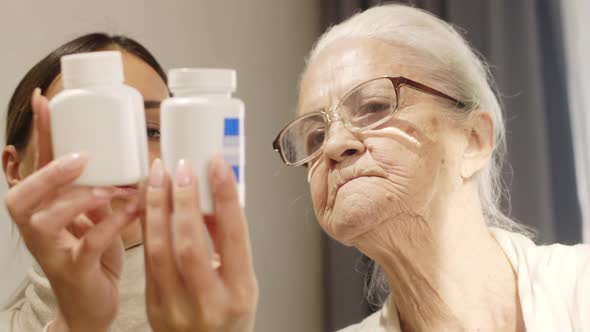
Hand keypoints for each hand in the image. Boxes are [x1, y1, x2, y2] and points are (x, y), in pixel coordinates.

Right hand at [3, 90, 138, 331]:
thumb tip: (126, 153)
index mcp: (45, 206)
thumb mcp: (95, 213)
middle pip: (23, 194)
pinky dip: (110, 225)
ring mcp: (51, 251)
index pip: (38, 163)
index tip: (45, 99)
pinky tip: (132, 211)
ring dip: (80, 198)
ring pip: (46, 219)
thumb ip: (100, 186)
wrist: (92, 305)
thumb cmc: (93, 253)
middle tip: (81, 158)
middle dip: (50, 171)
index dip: (42, 132)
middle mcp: (38, 227)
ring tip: (111, 188)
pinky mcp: (73, 271)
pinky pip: (86, 245)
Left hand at [142, 156, 257, 331]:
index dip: (224, 196)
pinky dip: (146, 224)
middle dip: (183, 199)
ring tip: (158, 176)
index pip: (233, 236)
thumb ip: (229, 243)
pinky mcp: (152, 304)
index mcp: (239, 292)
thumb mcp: (244, 281)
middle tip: (181, 167)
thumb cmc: (230, 314)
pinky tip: (147, 202)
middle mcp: (208, 302)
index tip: (217, 164)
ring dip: (156, 206)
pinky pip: (146, 258)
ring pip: (159, 249)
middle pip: (189, 243)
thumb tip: (213, 195)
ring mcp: (176, 306)